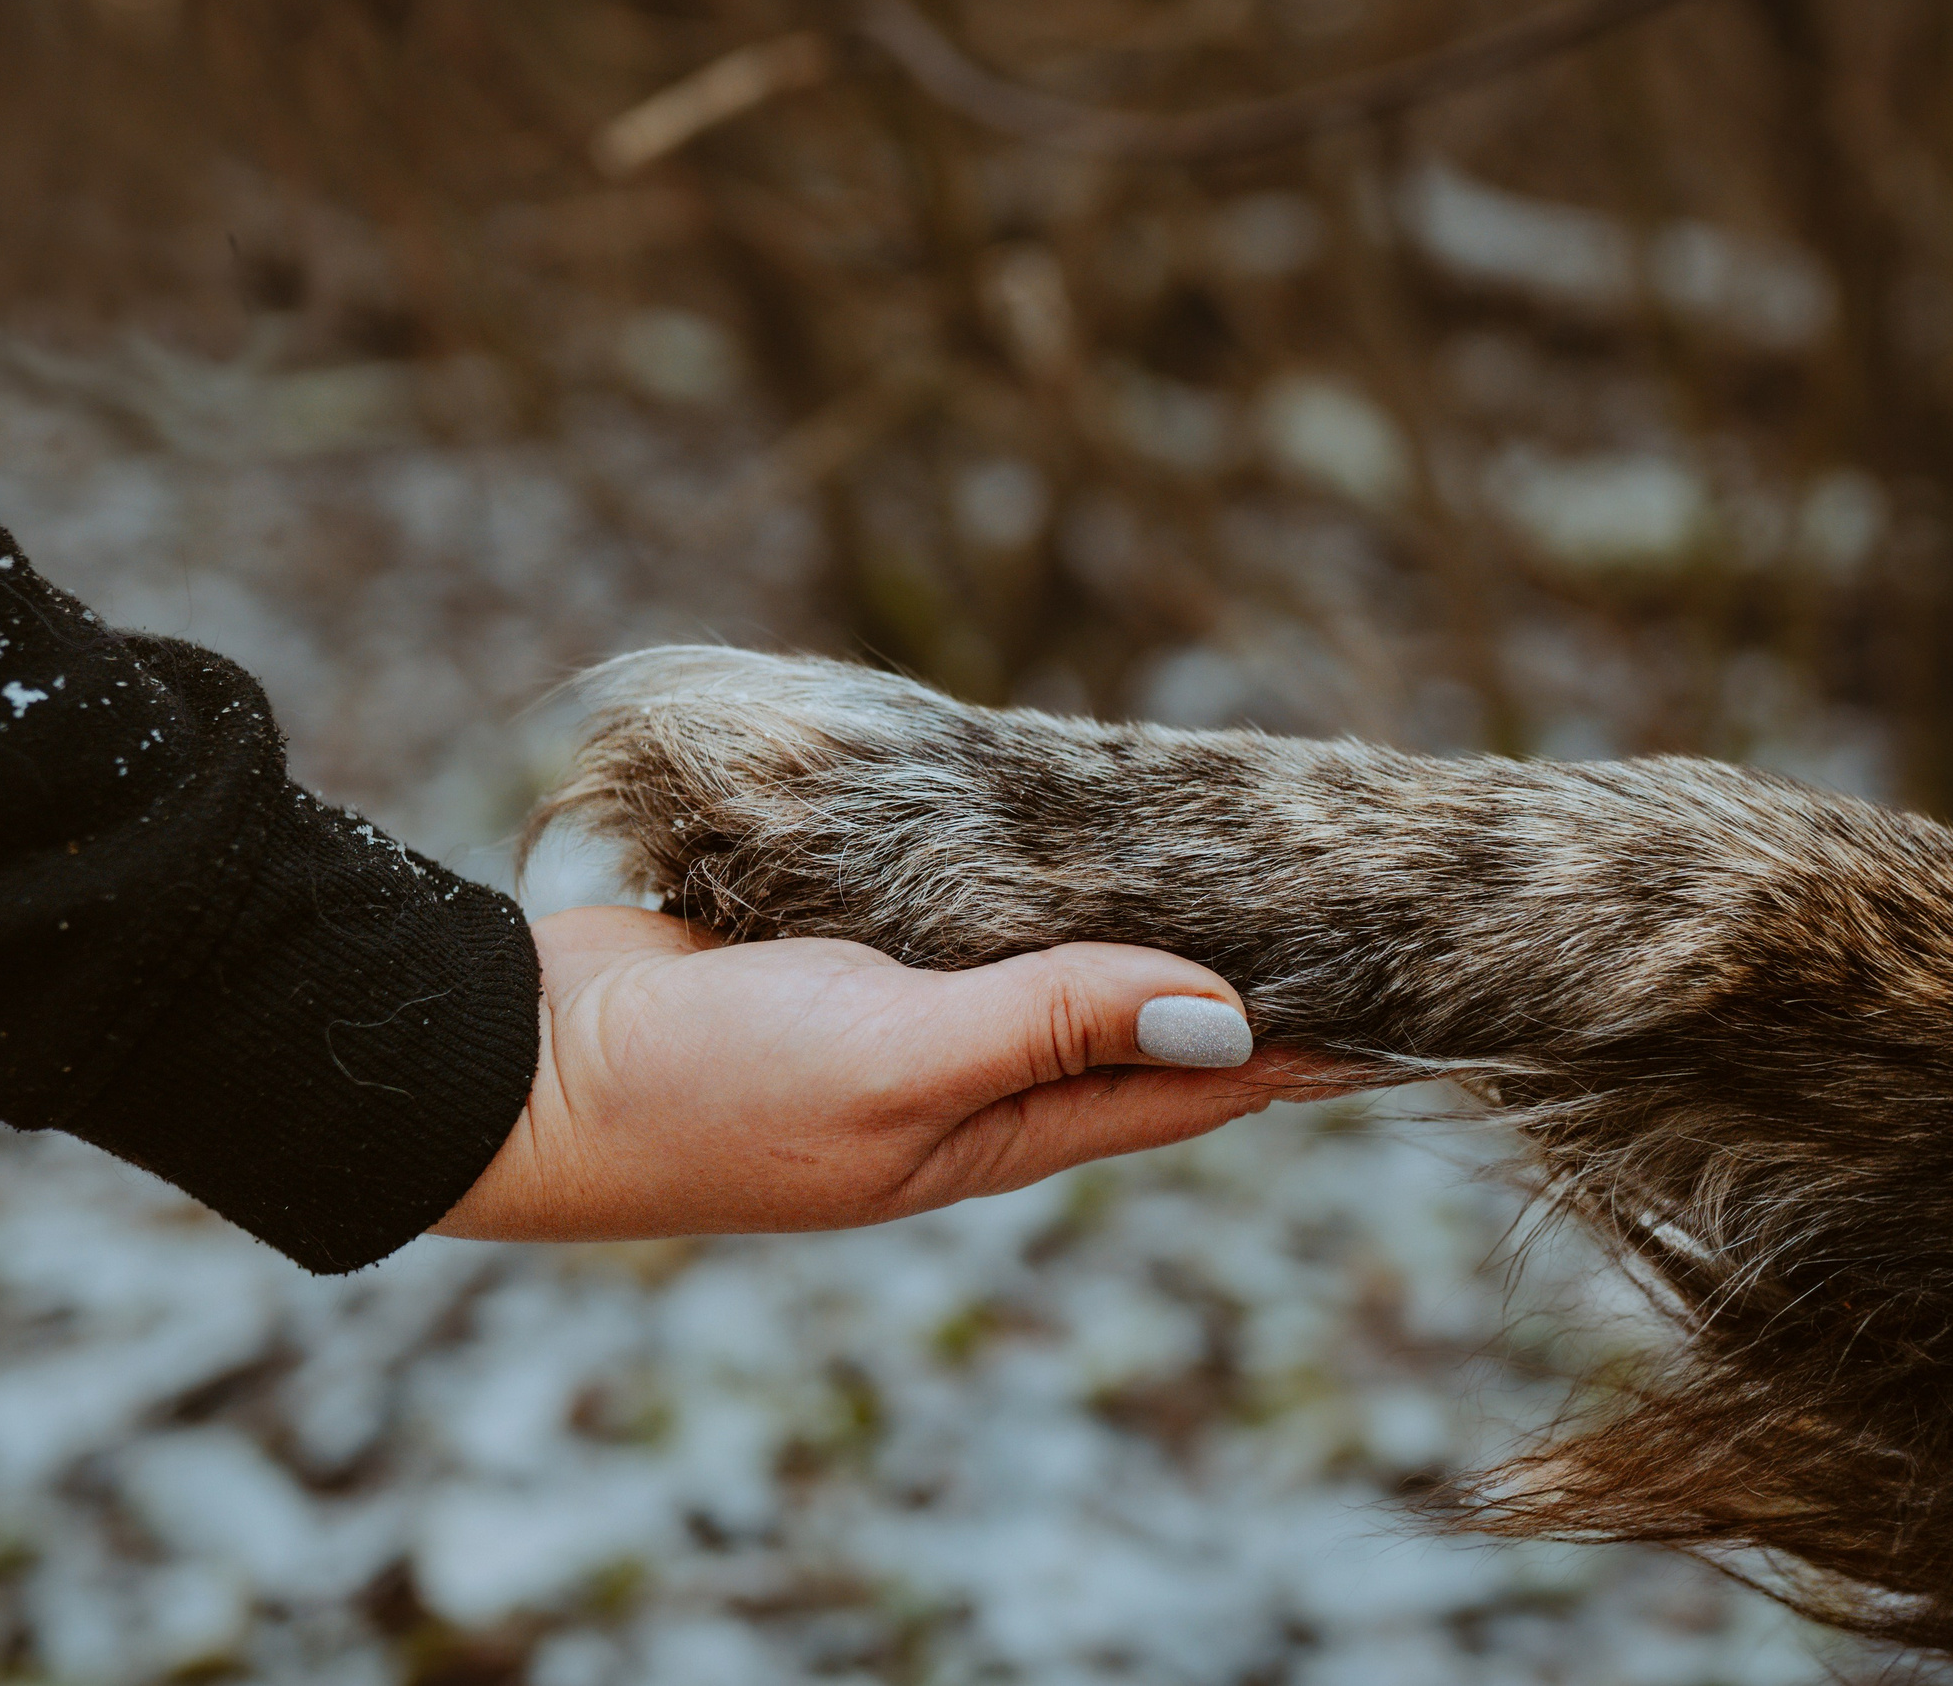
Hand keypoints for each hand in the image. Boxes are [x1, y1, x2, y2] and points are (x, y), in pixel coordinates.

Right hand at [431, 906, 1357, 1241]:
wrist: (529, 1066)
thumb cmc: (705, 1089)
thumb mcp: (895, 1063)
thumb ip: (1051, 1027)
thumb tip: (1226, 1016)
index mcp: (1002, 1128)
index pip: (1196, 1087)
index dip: (1312, 1048)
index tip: (1423, 1000)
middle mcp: (972, 1078)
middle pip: (1145, 1021)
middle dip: (1254, 973)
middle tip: (1364, 900)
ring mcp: (907, 1015)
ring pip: (1063, 956)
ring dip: (1150, 915)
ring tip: (1252, 853)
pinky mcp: (845, 951)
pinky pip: (971, 908)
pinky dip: (1037, 873)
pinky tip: (1076, 825)